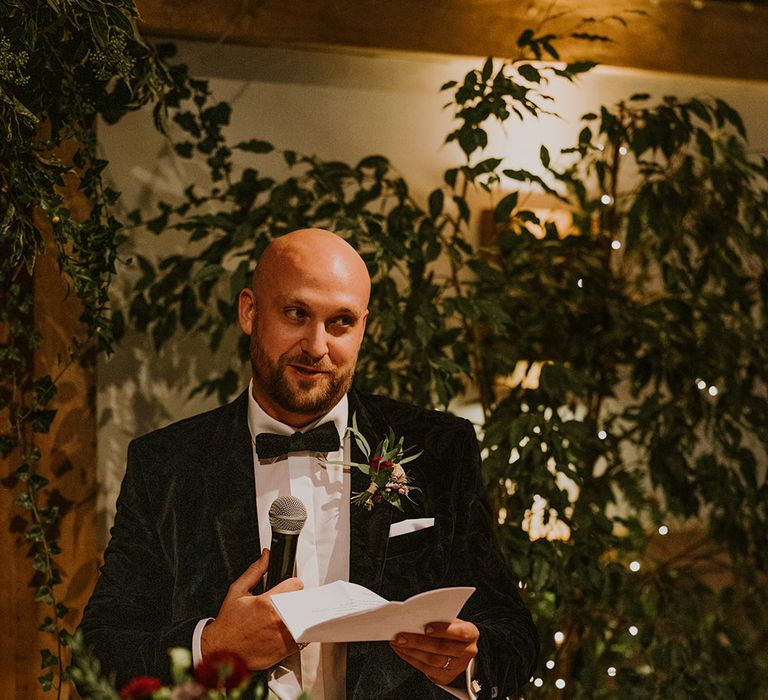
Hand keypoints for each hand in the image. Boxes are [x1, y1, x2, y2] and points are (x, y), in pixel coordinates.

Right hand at [201, 549, 302, 668]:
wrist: (223, 651)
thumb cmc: (229, 623)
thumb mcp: (237, 591)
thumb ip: (255, 571)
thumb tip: (266, 556)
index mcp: (267, 603)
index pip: (297, 585)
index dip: (291, 585)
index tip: (286, 588)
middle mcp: (278, 620)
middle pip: (302, 601)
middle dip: (293, 600)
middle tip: (282, 604)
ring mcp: (283, 636)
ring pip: (304, 619)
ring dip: (296, 617)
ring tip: (281, 619)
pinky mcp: (286, 650)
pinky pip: (301, 637)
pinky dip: (295, 633)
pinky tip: (281, 632)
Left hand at [389, 618, 478, 685]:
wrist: (460, 650)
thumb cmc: (453, 630)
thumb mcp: (453, 622)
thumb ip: (440, 619)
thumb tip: (416, 616)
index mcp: (471, 633)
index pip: (459, 632)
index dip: (442, 630)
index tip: (426, 627)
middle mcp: (467, 651)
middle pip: (442, 648)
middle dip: (419, 641)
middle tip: (402, 635)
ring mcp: (457, 666)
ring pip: (432, 660)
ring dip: (411, 651)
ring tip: (398, 642)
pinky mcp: (446, 676)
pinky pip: (426, 669)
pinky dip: (411, 659)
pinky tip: (402, 651)